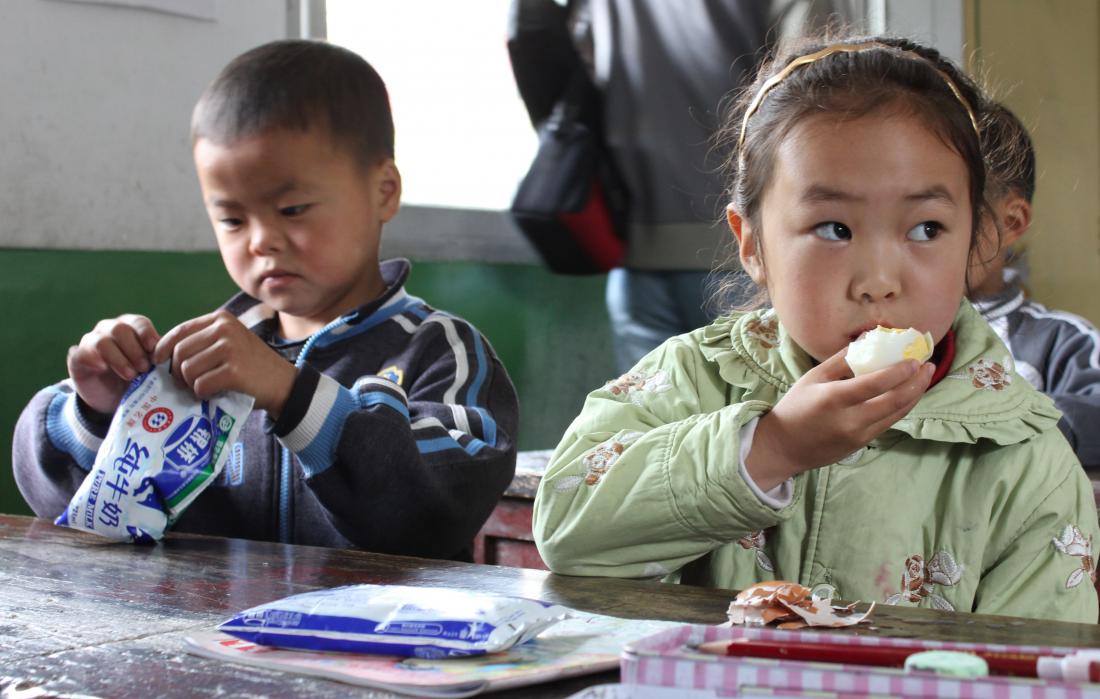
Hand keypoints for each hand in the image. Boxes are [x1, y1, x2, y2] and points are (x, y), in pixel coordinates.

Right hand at [67, 314, 159, 414]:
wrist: (112, 399)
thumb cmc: (138, 379)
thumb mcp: (151, 369)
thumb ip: (158, 360)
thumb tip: (173, 358)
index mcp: (132, 328)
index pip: (139, 323)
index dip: (146, 334)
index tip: (153, 348)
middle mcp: (110, 330)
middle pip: (121, 329)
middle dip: (134, 349)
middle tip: (144, 368)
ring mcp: (91, 342)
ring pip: (102, 341)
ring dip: (118, 358)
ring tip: (130, 375)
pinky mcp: (78, 358)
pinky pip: (81, 353)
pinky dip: (92, 359)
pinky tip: (102, 368)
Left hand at [152, 310, 296, 416]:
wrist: (284, 383)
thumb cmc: (252, 366)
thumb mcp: (230, 342)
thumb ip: (203, 341)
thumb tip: (161, 354)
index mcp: (221, 319)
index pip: (179, 332)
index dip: (162, 349)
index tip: (158, 363)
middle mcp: (225, 329)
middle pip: (179, 353)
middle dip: (177, 372)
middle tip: (186, 383)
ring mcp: (230, 349)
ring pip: (187, 370)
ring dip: (190, 385)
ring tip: (203, 388)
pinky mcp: (233, 371)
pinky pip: (200, 385)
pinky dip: (202, 394)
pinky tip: (214, 393)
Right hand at [746, 347, 935, 489]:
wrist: (784, 446)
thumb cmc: (796, 407)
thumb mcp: (813, 377)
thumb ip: (842, 359)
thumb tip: (868, 339)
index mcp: (834, 398)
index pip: (875, 383)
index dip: (899, 371)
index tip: (914, 359)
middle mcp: (850, 419)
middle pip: (894, 401)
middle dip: (916, 382)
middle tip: (928, 366)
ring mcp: (858, 434)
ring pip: (897, 414)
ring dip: (915, 395)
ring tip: (924, 378)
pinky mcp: (862, 444)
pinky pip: (888, 423)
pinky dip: (901, 407)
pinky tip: (908, 394)